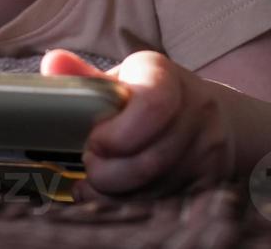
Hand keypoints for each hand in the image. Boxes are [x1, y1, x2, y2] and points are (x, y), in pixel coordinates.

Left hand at [41, 49, 234, 197]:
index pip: (151, 106)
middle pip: (147, 161)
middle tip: (90, 165)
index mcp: (165, 78)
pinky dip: (133, 205)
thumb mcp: (126, 81)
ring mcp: (206, 151)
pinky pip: (166, 204)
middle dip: (107, 173)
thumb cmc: (157, 98)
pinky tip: (115, 198)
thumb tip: (51, 64)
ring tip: (99, 180)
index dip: (116, 134)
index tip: (93, 141)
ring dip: (116, 193)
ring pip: (154, 189)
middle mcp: (194, 112)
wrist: (219, 120)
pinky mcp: (209, 182)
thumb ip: (85, 78)